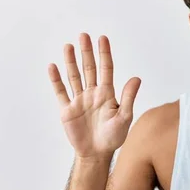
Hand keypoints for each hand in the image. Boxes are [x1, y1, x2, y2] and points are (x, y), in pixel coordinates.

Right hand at [48, 33, 140, 158]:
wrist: (97, 153)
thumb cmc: (113, 137)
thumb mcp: (124, 117)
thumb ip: (128, 97)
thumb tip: (136, 78)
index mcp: (107, 94)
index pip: (106, 69)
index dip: (104, 54)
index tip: (102, 39)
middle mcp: (93, 93)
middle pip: (89, 68)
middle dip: (86, 52)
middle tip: (84, 35)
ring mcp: (79, 100)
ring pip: (74, 76)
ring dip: (71, 61)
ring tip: (68, 46)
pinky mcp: (67, 110)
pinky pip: (61, 92)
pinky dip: (56, 80)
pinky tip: (53, 67)